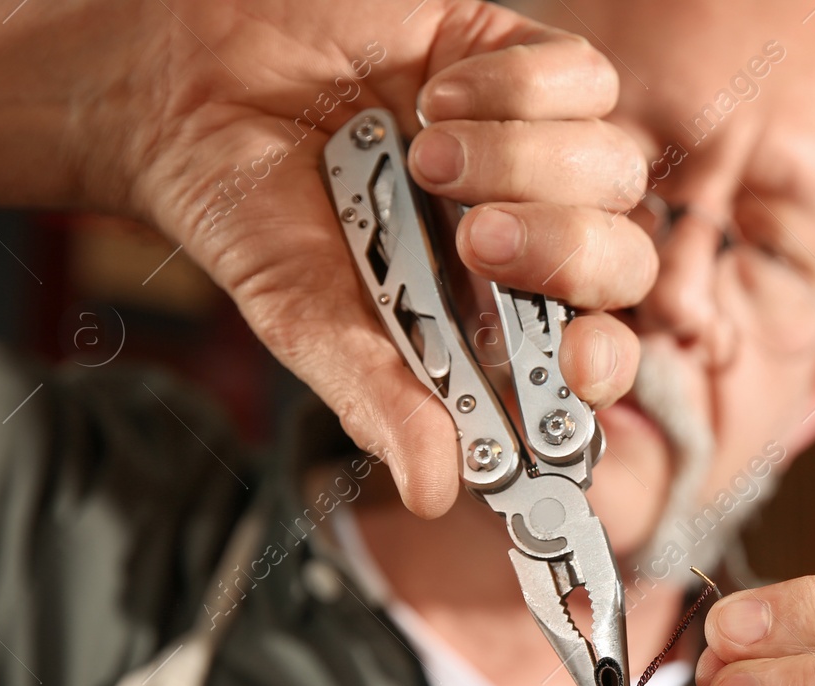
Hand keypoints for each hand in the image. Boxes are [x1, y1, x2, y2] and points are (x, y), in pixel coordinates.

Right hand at [0, 0, 651, 516]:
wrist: (191, 88)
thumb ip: (377, 396)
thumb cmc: (251, 208)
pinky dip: (515, 87)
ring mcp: (537, 151)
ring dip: (522, 163)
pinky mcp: (525, 65)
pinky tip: (437, 93)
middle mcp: (531, 240)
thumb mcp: (302, 316)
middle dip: (563, 253)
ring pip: (612, 170)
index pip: (594, 356)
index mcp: (492, 320)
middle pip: (623, 260)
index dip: (605, 363)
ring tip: (425, 153)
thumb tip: (433, 491)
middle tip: (476, 240)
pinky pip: (584, 80)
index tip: (581, 361)